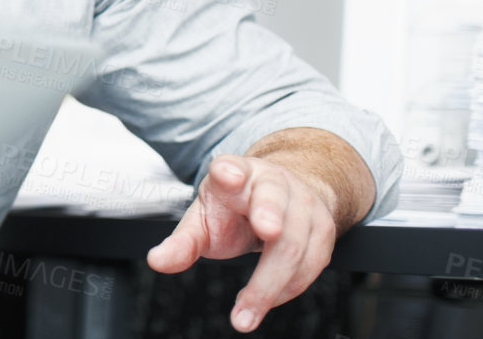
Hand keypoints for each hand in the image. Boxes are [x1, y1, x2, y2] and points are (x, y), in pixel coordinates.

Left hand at [147, 154, 338, 333]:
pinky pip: (312, 263)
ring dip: (271, 284)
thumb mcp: (204, 218)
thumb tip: (157, 261)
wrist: (280, 196)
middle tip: (266, 234)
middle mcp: (272, 182)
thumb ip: (182, 242)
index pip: (231, 167)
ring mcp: (303, 203)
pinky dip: (288, 289)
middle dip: (270, 219)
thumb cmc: (236, 208)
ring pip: (295, 242)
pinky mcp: (324, 228)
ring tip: (244, 314)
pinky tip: (266, 303)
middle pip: (272, 201)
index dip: (230, 170)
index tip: (227, 174)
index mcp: (235, 173)